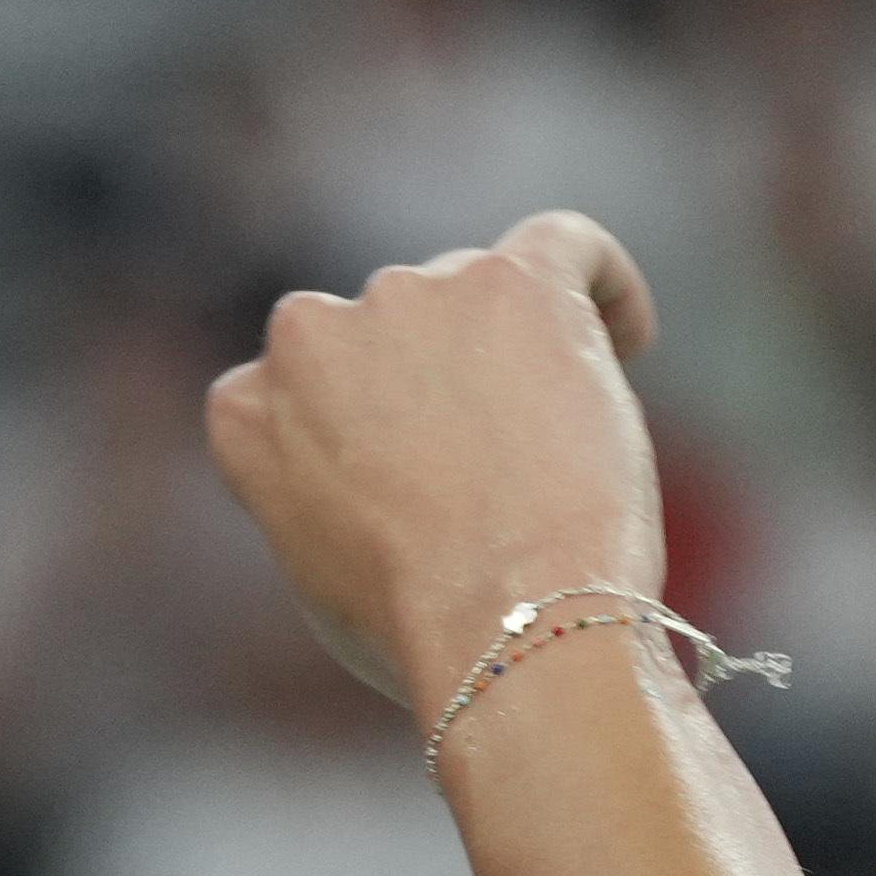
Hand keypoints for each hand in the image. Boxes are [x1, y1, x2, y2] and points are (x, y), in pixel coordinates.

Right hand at [199, 217, 668, 707]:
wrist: (506, 623)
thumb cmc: (427, 632)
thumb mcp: (324, 572)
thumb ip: (327, 489)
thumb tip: (386, 480)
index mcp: (246, 405)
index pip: (307, 388)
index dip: (369, 432)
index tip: (417, 480)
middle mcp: (310, 332)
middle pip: (391, 333)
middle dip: (441, 388)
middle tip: (501, 478)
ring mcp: (410, 295)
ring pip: (478, 301)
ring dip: (517, 359)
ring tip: (566, 456)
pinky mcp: (514, 281)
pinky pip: (566, 243)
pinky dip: (603, 283)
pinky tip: (629, 337)